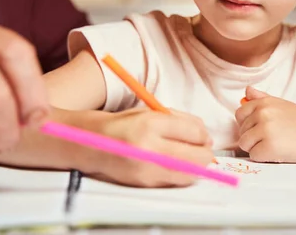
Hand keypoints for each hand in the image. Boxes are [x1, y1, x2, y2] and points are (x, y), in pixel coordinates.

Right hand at [80, 108, 213, 187]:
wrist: (90, 143)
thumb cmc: (123, 124)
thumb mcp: (150, 112)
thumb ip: (180, 120)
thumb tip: (205, 134)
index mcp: (151, 123)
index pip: (194, 132)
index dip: (204, 134)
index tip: (203, 135)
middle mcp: (149, 147)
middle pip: (198, 156)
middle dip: (206, 152)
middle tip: (203, 147)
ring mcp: (147, 168)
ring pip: (191, 173)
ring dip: (198, 165)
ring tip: (192, 157)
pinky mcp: (145, 183)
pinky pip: (177, 181)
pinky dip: (184, 174)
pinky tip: (178, 165)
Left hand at [235, 87, 295, 162]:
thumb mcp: (282, 104)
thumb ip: (262, 98)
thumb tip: (247, 90)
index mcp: (264, 102)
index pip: (239, 115)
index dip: (249, 124)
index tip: (263, 129)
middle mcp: (262, 113)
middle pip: (241, 131)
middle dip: (254, 138)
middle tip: (275, 137)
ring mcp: (265, 130)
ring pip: (244, 144)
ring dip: (257, 148)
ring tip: (276, 145)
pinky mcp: (269, 147)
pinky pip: (254, 156)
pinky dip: (264, 158)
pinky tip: (278, 153)